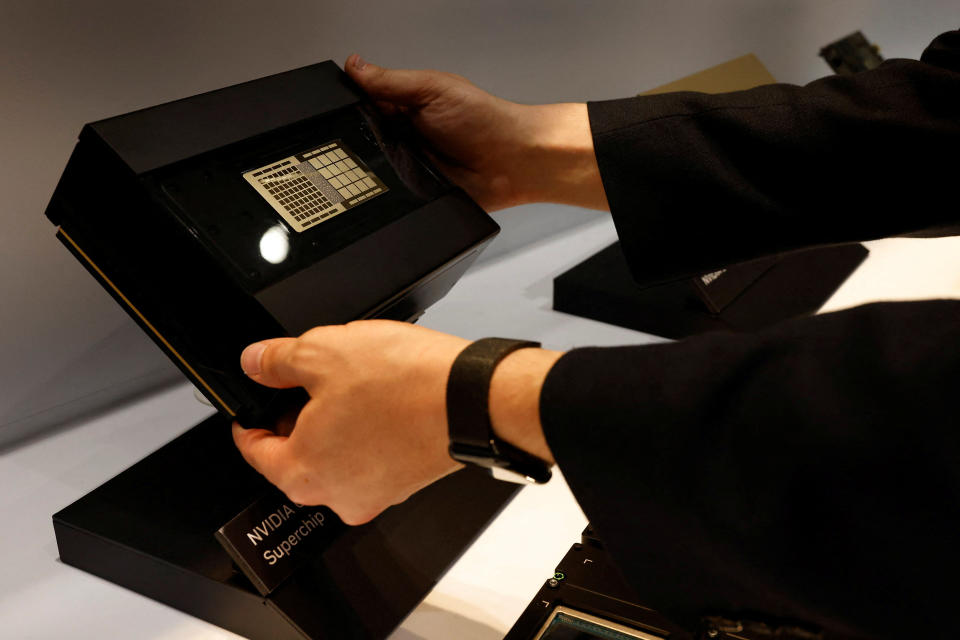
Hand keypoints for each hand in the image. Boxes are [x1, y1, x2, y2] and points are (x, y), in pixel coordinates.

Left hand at [232, 320, 560, 524]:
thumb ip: (277, 360)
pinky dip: (369, 431)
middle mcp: (336, 495)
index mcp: (303, 472)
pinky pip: (371, 456)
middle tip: (310, 379)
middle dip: (299, 416)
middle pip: (297, 455)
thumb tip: (256, 362)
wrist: (472, 399)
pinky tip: (384, 398)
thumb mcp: (323, 352)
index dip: (248, 419)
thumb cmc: (405, 385)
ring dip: (337, 423)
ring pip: (337, 455)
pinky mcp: (406, 483)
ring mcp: (375, 493)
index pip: (254, 450)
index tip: (251, 406)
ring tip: (355, 382)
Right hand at [345, 54, 608, 211]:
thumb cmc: (485, 120)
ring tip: (390, 157)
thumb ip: (391, 81)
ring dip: (375, 165)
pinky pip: (392, 195)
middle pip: (363, 138)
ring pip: (373, 168)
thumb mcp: (433, 89)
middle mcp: (403, 135)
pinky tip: (398, 181)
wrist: (513, 162)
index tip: (340, 106)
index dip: (349, 105)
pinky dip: (391, 190)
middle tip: (370, 136)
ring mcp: (408, 165)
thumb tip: (354, 65)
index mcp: (405, 105)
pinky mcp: (415, 192)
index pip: (363, 103)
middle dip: (360, 139)